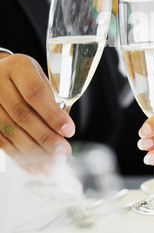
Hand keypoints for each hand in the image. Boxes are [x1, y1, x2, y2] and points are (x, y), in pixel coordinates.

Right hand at [0, 52, 74, 173]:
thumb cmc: (25, 76)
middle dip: (45, 137)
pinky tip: (34, 165)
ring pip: (10, 131)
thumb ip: (50, 99)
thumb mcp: (39, 76)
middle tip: (62, 153)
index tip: (69, 130)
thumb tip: (64, 131)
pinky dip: (19, 156)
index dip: (52, 114)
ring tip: (51, 165)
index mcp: (18, 67)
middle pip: (22, 115)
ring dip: (33, 151)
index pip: (35, 93)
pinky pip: (1, 141)